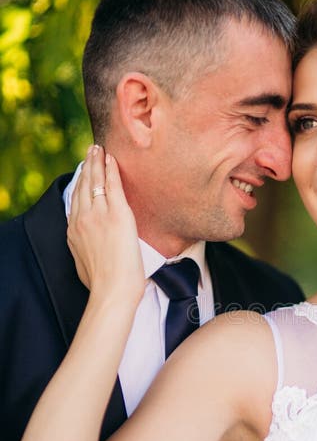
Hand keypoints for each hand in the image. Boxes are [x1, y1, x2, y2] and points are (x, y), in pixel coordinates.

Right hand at [67, 144, 144, 304]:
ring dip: (97, 162)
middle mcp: (83, 218)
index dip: (80, 182)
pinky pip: (113, 185)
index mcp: (73, 230)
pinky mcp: (118, 215)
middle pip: (83, 185)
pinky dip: (112, 170)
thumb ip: (83, 247)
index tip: (83, 172)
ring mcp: (99, 215)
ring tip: (99, 149)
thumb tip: (88, 246)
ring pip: (96, 181)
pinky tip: (112, 159)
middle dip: (87, 166)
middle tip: (90, 151)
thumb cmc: (103, 284)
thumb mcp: (83, 262)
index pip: (76, 199)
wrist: (112, 290)